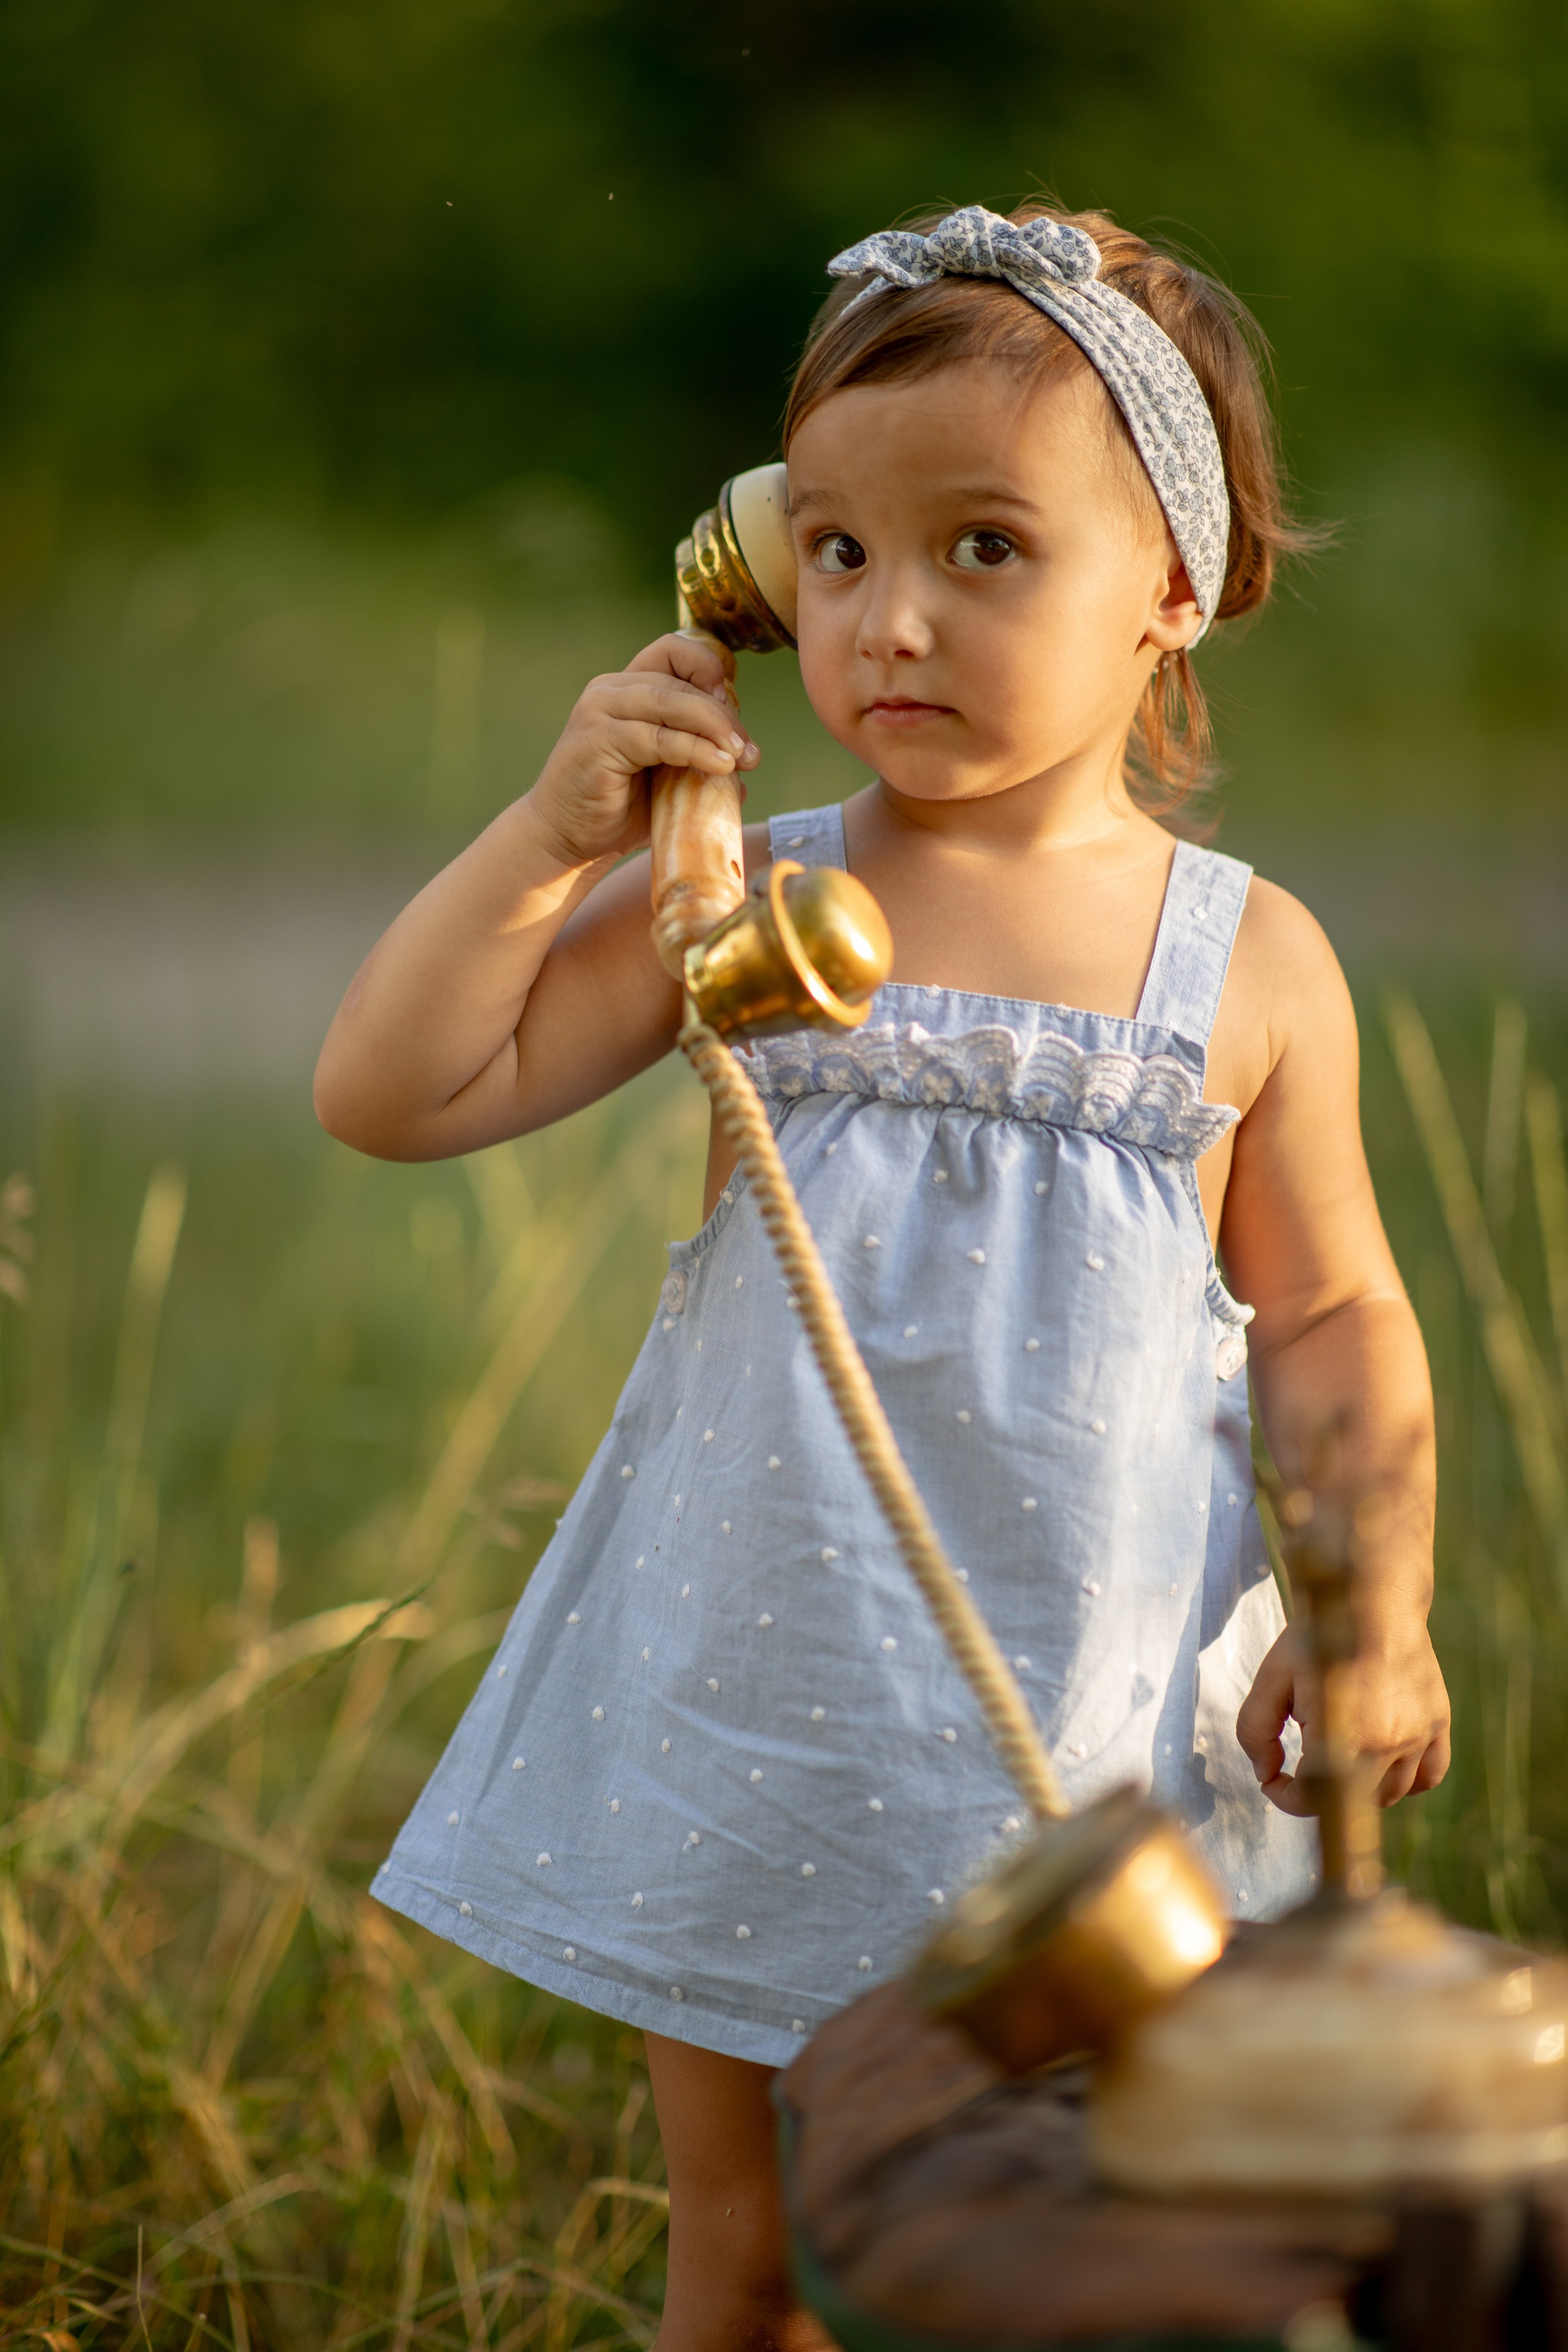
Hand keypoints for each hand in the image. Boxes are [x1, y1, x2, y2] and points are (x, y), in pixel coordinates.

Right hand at [524, 631, 760, 870]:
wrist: (567, 838)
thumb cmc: (617, 809)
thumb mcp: (665, 775)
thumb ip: (696, 756)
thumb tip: (746, 760)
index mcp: (626, 687)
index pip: (674, 651)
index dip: (709, 670)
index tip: (733, 709)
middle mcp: (610, 690)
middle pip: (680, 680)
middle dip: (724, 714)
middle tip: (750, 751)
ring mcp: (599, 711)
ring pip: (671, 701)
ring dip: (714, 726)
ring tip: (742, 756)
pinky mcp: (597, 740)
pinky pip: (658, 738)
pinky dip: (695, 750)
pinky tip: (721, 766)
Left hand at [1236, 1621, 1450, 1814]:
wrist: (1370, 1600)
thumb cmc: (1318, 1639)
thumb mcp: (1271, 1680)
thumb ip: (1255, 1733)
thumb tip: (1266, 1774)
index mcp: (1342, 1740)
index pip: (1312, 1800)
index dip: (1285, 1797)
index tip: (1273, 1781)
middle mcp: (1386, 1746)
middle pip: (1351, 1804)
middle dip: (1319, 1794)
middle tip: (1303, 1768)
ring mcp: (1418, 1737)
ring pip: (1391, 1794)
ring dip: (1360, 1789)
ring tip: (1342, 1758)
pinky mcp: (1438, 1723)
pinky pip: (1429, 1774)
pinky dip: (1407, 1780)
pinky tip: (1384, 1761)